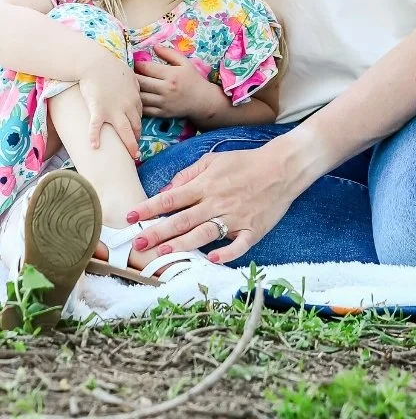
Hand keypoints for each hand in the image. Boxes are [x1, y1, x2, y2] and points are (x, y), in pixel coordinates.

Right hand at [79, 49, 141, 159]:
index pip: (139, 117)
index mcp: (135, 98)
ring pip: (124, 130)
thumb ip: (135, 85)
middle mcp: (127, 106)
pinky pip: (96, 127)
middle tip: (137, 152)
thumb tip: (137, 89)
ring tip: (132, 156)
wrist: (96, 63)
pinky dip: (95, 137)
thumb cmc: (111, 68)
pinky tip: (94, 147)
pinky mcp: (98, 109)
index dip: (138, 128)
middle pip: (135, 126)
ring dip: (129, 144)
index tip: (137, 136)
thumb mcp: (129, 75)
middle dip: (137, 140)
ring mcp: (113, 109)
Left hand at [126, 143, 295, 263]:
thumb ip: (190, 174)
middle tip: (138, 243)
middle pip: (182, 219)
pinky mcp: (253, 229)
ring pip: (204, 234)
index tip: (128, 217)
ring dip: (182, 244)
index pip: (171, 198)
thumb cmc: (246, 162)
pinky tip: (212, 259)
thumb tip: (167, 190)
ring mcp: (235, 217)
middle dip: (157, 232)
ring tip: (163, 254)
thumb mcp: (215, 159)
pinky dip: (226, 253)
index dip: (148, 208)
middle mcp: (217, 202)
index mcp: (207, 185)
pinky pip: (238, 245)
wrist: (283, 166)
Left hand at [136, 45, 228, 124]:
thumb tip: (154, 46)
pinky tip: (137, 98)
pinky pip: (144, 109)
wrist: (203, 100)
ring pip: (140, 96)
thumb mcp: (185, 63)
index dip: (138, 64)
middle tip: (128, 74)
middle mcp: (166, 89)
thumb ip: (169, 53)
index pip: (147, 68)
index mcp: (172, 75)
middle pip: (140, 82)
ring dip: (133, 90)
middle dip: (132, 77)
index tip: (134, 62)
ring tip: (130, 86)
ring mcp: (163, 103)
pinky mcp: (162, 113)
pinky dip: (138, 103)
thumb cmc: (193, 79)